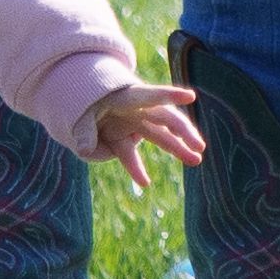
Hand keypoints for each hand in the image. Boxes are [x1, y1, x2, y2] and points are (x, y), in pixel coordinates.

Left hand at [88, 83, 204, 189]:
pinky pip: (131, 156)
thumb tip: (84, 150)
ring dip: (177, 149)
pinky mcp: (124, 139)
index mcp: (127, 96)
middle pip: (164, 119)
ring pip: (160, 137)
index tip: (190, 96)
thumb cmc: (85, 100)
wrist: (83, 101)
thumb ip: (83, 130)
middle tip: (199, 146)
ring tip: (196, 160)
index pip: (151, 96)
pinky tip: (144, 182)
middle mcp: (135, 111)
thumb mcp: (80, 111)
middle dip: (183, 131)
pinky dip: (136, 169)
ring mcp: (132, 125)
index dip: (170, 95)